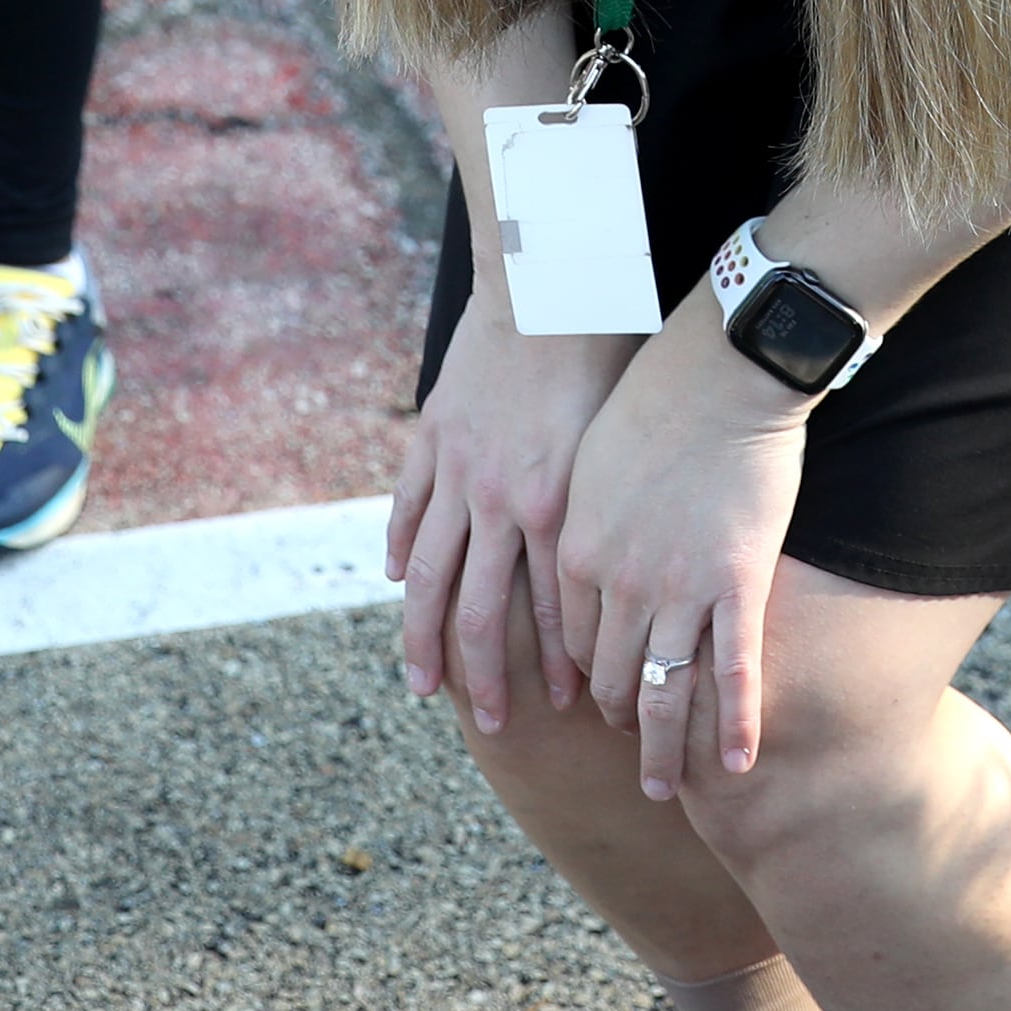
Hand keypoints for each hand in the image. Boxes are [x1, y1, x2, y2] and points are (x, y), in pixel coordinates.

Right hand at [389, 293, 640, 731]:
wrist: (548, 286)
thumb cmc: (605, 359)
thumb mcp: (617, 446)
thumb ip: (606, 511)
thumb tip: (614, 573)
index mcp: (555, 508)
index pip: (550, 610)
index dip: (557, 665)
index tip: (568, 708)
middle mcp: (500, 502)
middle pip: (481, 610)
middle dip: (486, 676)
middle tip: (489, 724)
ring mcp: (456, 471)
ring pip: (427, 572)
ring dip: (424, 637)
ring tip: (421, 684)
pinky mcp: (431, 437)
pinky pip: (407, 507)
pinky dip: (397, 548)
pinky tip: (392, 582)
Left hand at [552, 304, 814, 800]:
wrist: (718, 367)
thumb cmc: (651, 396)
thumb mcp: (587, 459)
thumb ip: (576, 513)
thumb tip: (563, 542)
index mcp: (570, 545)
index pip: (567, 639)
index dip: (577, 681)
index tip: (587, 710)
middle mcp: (615, 578)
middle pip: (609, 676)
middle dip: (619, 728)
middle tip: (631, 766)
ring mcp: (675, 586)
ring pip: (662, 691)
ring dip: (665, 751)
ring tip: (667, 793)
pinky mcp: (735, 581)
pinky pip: (732, 670)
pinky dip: (735, 723)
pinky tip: (739, 764)